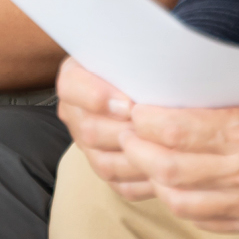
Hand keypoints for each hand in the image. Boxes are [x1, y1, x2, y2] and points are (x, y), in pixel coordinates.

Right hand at [57, 58, 152, 198]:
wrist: (146, 83)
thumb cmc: (142, 65)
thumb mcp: (132, 53)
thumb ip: (133, 57)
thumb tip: (150, 62)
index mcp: (75, 77)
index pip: (71, 87)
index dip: (97, 97)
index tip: (129, 103)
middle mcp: (75, 113)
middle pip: (90, 131)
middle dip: (127, 132)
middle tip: (157, 129)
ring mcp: (88, 146)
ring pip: (105, 163)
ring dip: (139, 159)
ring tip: (166, 150)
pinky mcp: (107, 169)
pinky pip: (122, 186)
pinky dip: (145, 182)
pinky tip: (167, 172)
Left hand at [115, 82, 238, 233]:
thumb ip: (220, 91)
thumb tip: (165, 87)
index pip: (175, 129)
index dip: (143, 120)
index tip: (132, 106)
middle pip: (168, 167)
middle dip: (136, 148)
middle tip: (125, 131)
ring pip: (179, 200)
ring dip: (152, 177)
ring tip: (143, 155)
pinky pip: (203, 219)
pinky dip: (179, 200)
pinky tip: (172, 180)